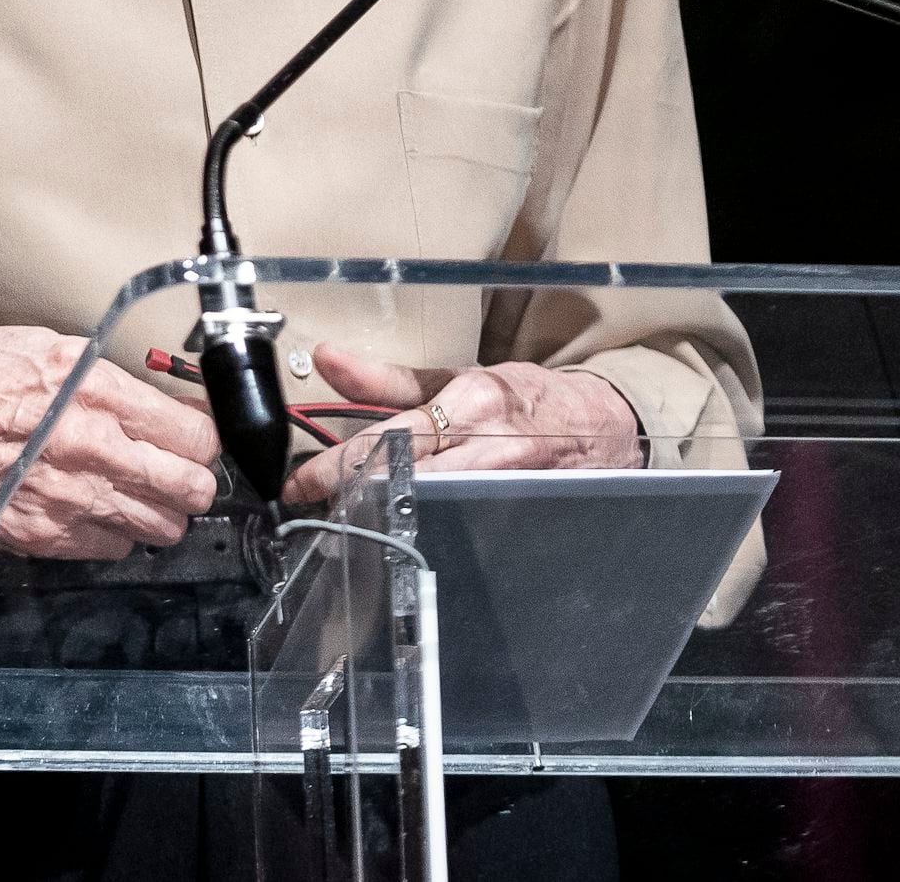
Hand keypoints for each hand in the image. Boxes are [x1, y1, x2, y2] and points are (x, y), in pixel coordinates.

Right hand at [0, 324, 221, 559]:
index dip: (202, 437)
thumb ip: (99, 375)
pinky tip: (95, 509)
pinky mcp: (37, 535)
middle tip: (180, 470)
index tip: (196, 436)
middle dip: (193, 479)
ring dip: (159, 511)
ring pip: (159, 526)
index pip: (192, 431)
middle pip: (188, 486)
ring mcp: (64, 499)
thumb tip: (149, 394)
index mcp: (90, 388)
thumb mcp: (34, 346)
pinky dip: (114, 534)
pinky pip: (110, 549)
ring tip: (140, 493)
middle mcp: (87, 447)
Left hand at [280, 344, 643, 505]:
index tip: (301, 483)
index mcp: (471, 402)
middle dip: (352, 500)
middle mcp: (489, 448)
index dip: (340, 464)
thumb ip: (386, 378)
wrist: (598, 426)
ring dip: (381, 521)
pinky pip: (456, 530)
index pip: (392, 437)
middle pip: (406, 481)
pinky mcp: (511, 517)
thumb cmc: (522, 399)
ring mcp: (503, 489)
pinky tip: (395, 539)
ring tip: (345, 527)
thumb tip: (327, 358)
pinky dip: (420, 534)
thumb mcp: (455, 377)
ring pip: (428, 512)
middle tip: (313, 510)